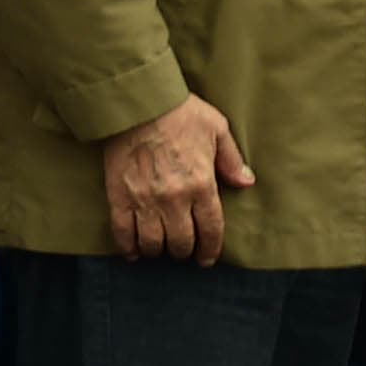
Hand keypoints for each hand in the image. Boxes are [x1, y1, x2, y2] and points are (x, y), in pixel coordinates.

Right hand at [101, 92, 251, 262]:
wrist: (140, 107)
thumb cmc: (182, 114)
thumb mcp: (218, 130)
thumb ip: (231, 160)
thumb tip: (246, 182)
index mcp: (202, 184)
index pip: (211, 228)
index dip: (210, 249)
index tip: (207, 259)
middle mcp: (175, 199)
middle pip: (181, 241)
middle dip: (184, 251)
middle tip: (184, 251)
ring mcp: (145, 201)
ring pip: (153, 243)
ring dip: (158, 251)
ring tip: (161, 249)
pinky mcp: (119, 198)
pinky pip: (122, 233)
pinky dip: (128, 248)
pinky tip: (133, 253)